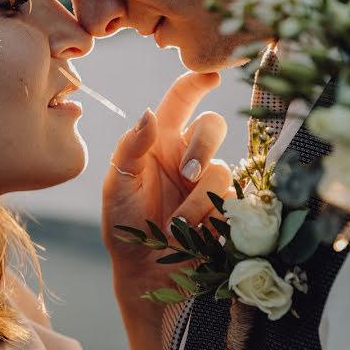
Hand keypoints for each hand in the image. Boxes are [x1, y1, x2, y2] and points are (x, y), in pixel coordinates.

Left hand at [101, 72, 232, 349]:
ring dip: (197, 195)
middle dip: (202, 145)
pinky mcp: (228, 206)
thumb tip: (148, 113)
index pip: (180, 100)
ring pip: (221, 166)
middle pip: (211, 125)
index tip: (210, 74)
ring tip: (174, 224)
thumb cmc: (125, 227)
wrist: (145, 275)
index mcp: (158, 140)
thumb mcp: (117, 185)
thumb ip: (131, 148)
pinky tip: (192, 231)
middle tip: (186, 172)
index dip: (195, 82)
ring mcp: (209, 181)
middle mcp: (187, 154)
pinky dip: (208, 214)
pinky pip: (231, 197)